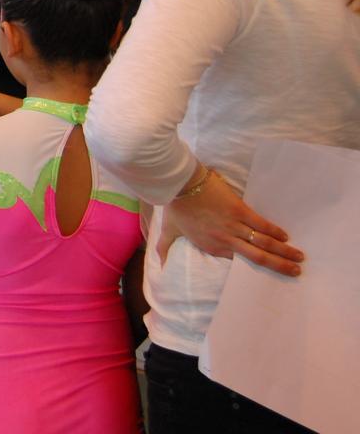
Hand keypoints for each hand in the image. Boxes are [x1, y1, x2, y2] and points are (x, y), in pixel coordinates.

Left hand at [158, 168, 303, 276]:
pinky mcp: (239, 210)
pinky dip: (274, 230)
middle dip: (279, 265)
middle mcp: (225, 240)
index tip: (269, 272)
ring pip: (263, 242)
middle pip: (257, 257)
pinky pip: (261, 224)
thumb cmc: (175, 207)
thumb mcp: (168, 231)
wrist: (179, 185)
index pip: (237, 261)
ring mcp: (233, 226)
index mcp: (211, 246)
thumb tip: (157, 262)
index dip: (254, 268)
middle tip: (296, 271)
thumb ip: (164, 248)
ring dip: (283, 250)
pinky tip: (286, 236)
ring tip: (298, 257)